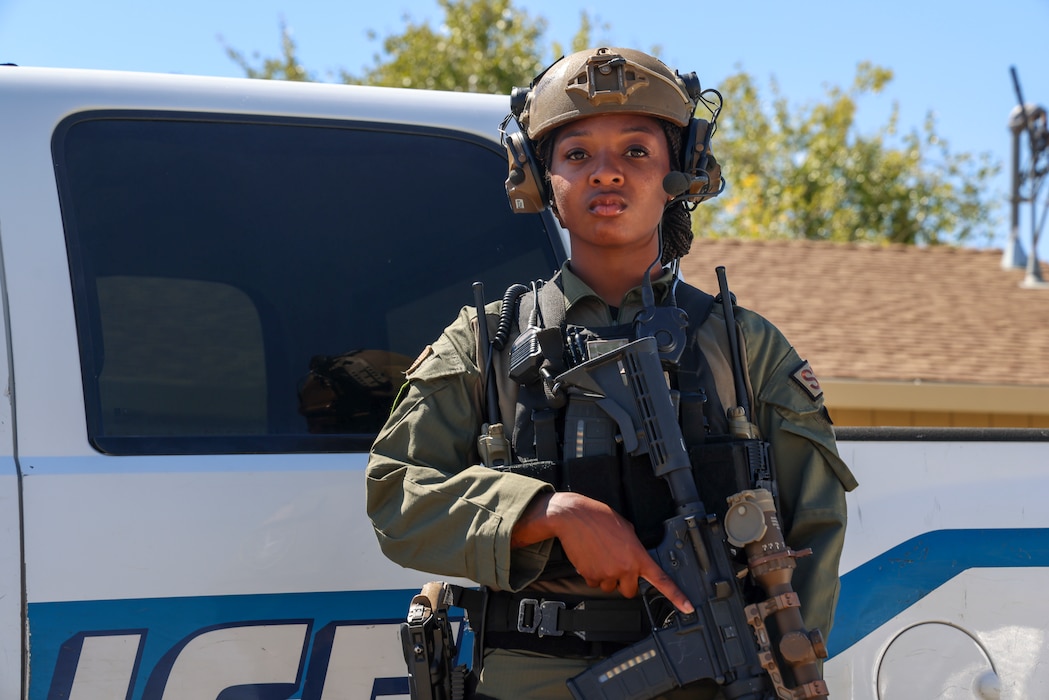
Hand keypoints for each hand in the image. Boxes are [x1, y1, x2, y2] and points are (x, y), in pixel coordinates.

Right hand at [512, 492, 693, 613]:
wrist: (573, 517)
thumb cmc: (599, 517)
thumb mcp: (625, 527)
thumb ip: (633, 545)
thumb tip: (632, 553)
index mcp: (637, 555)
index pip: (661, 580)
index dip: (677, 596)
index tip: (688, 607)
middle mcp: (624, 568)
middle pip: (629, 591)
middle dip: (624, 582)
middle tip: (617, 565)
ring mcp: (607, 574)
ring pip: (609, 586)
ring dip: (606, 576)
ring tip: (599, 555)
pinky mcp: (590, 576)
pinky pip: (594, 582)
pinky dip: (591, 573)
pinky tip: (589, 557)